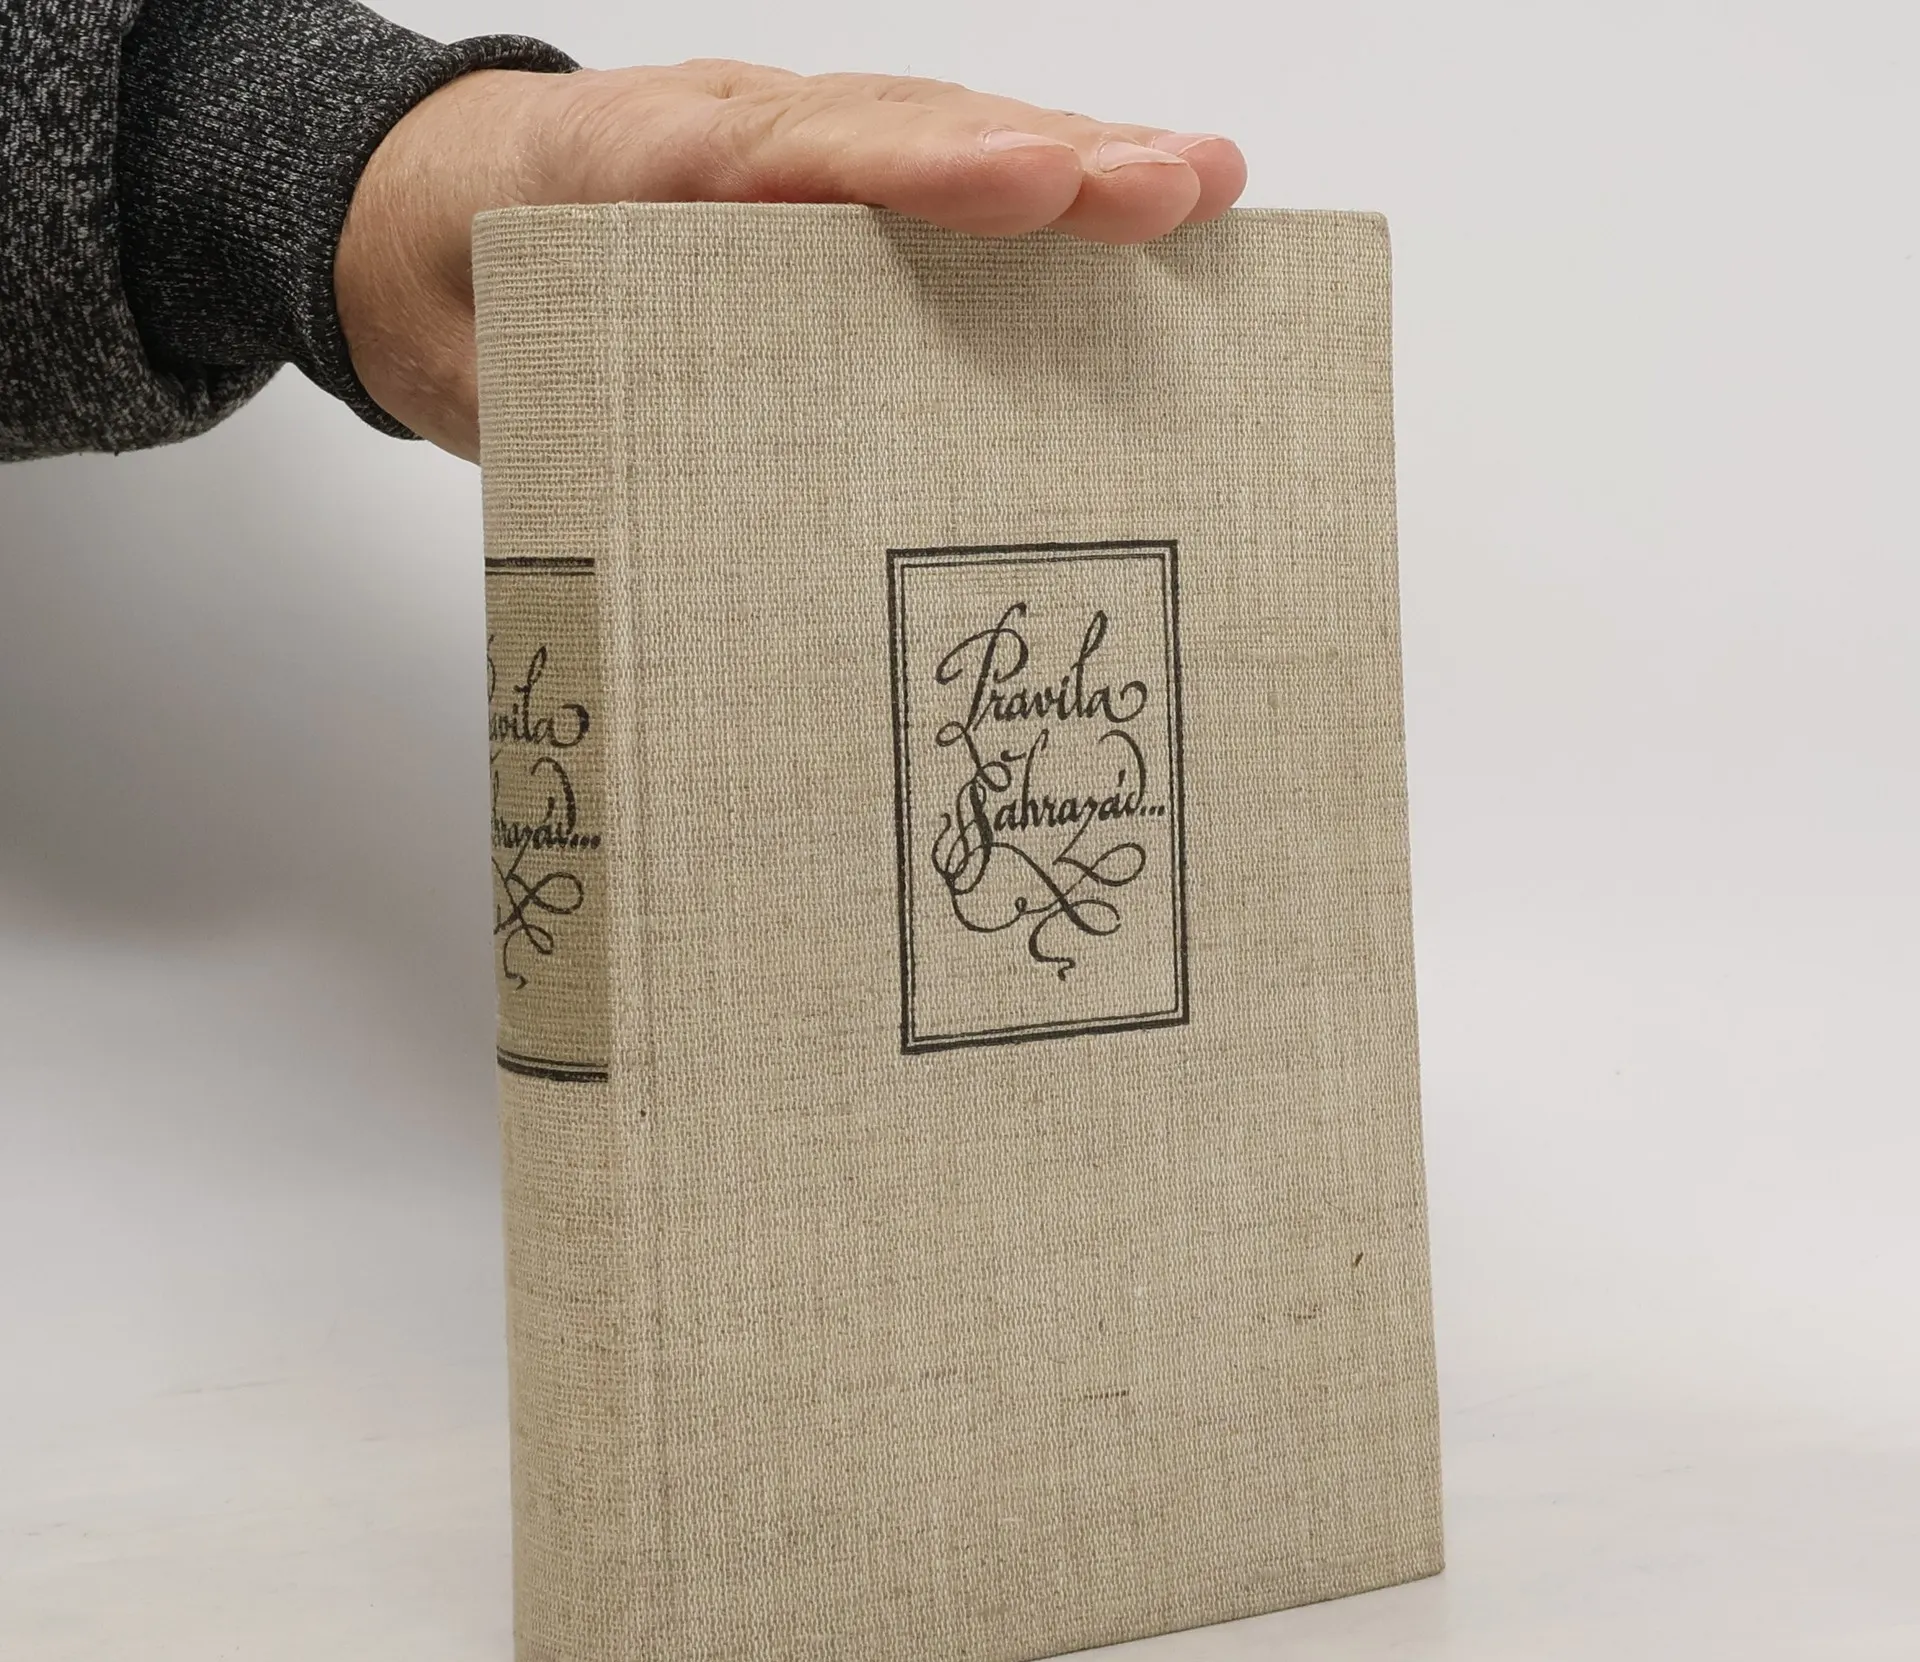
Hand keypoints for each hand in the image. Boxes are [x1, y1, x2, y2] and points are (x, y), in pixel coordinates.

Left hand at [334, 60, 1245, 458]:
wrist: (420, 226)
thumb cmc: (470, 297)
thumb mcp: (491, 372)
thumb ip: (578, 416)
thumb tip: (692, 519)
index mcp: (643, 171)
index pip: (792, 155)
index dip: (911, 171)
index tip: (1022, 185)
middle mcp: (743, 145)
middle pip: (906, 131)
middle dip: (1049, 159)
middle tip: (1177, 188)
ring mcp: (797, 162)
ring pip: (945, 141)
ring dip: (1077, 166)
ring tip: (1202, 189)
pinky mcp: (827, 205)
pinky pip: (940, 187)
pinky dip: (1041, 200)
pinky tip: (1138, 217)